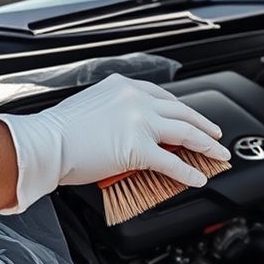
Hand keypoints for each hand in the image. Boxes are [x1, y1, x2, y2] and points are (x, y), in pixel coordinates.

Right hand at [0, 74, 229, 212]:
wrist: (45, 143)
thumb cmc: (58, 130)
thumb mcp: (92, 105)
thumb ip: (116, 111)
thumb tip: (127, 129)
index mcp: (124, 86)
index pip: (163, 96)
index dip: (182, 110)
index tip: (191, 117)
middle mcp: (136, 99)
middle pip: (182, 110)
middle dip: (204, 124)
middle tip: (216, 134)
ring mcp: (140, 122)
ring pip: (186, 132)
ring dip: (207, 145)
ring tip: (218, 154)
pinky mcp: (139, 147)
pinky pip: (172, 161)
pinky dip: (189, 171)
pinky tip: (199, 177)